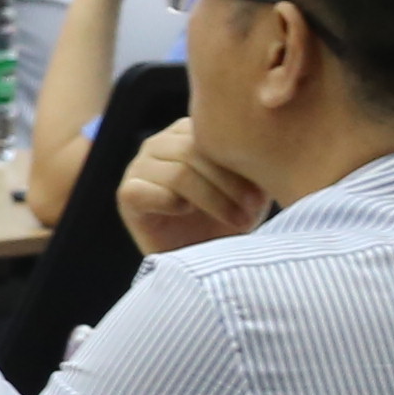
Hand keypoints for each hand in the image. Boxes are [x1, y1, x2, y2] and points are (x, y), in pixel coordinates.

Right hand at [112, 117, 273, 253]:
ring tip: (236, 220)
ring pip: (178, 173)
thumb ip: (253, 162)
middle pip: (195, 152)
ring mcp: (139, 167)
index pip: (211, 134)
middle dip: (228, 185)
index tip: (261, 197)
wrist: (206, 262)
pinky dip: (171, 203)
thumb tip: (266, 148)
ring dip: (212, 200)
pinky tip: (187, 213)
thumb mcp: (252, 187)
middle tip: (251, 215)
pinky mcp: (127, 194)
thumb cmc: (232, 220)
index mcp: (188, 132)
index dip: (238, 164)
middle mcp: (160, 143)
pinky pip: (146, 191)